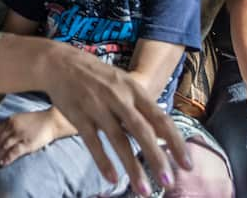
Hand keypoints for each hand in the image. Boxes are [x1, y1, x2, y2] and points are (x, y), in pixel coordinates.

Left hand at [0, 110, 58, 168]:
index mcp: (10, 120)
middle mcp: (13, 127)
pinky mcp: (27, 143)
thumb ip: (11, 125)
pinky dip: (7, 158)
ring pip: (4, 147)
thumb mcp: (20, 119)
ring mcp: (20, 135)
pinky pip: (14, 152)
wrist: (52, 121)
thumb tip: (3, 136)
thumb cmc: (37, 121)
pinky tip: (4, 164)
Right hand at [38, 46, 188, 192]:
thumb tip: (165, 135)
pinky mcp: (78, 115)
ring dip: (132, 167)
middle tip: (168, 183)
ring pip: (118, 140)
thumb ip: (143, 108)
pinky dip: (103, 161)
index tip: (187, 165)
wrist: (59, 62)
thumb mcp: (124, 83)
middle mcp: (118, 98)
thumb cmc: (98, 76)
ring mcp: (97, 106)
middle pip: (142, 131)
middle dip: (157, 158)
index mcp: (134, 90)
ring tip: (143, 190)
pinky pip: (92, 142)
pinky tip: (113, 179)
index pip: (160, 119)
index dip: (175, 143)